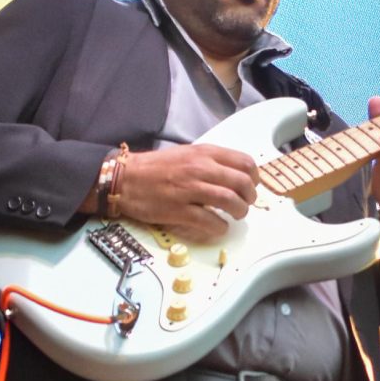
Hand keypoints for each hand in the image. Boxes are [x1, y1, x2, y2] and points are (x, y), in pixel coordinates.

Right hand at [114, 141, 256, 242]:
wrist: (126, 179)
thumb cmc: (156, 167)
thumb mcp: (187, 154)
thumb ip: (211, 162)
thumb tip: (235, 175)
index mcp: (204, 153)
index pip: (244, 163)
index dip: (254, 178)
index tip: (250, 186)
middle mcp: (200, 169)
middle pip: (241, 183)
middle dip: (250, 197)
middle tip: (245, 204)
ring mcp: (190, 190)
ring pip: (230, 202)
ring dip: (239, 212)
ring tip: (236, 216)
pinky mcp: (179, 211)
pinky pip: (210, 222)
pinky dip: (220, 227)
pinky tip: (218, 227)